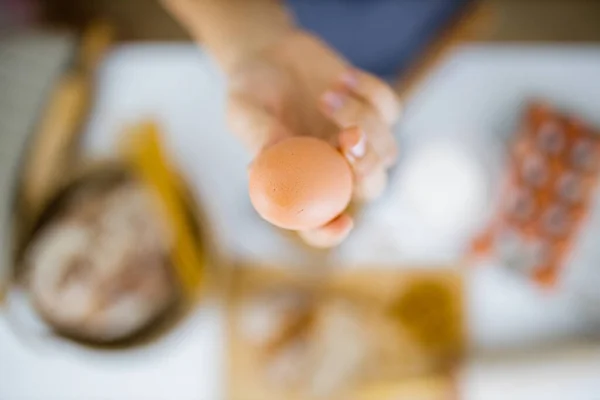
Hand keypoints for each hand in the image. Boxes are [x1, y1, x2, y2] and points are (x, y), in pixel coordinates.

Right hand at [227, 31, 400, 247]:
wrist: (270, 53)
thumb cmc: (251, 91)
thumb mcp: (244, 111)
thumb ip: (257, 136)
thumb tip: (262, 166)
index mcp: (300, 181)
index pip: (316, 222)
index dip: (330, 232)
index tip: (342, 223)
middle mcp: (334, 168)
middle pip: (369, 189)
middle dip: (366, 168)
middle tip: (348, 137)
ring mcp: (358, 142)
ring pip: (386, 150)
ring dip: (363, 119)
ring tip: (328, 94)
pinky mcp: (375, 111)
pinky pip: (391, 109)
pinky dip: (372, 92)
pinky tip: (343, 78)